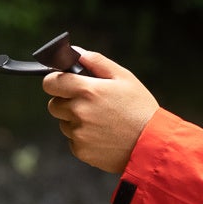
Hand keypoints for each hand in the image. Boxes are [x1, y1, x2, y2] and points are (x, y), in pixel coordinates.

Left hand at [43, 48, 158, 173]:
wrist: (151, 144)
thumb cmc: (140, 108)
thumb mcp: (124, 78)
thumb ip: (97, 62)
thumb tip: (77, 53)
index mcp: (87, 90)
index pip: (50, 83)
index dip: (55, 82)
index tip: (64, 85)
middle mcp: (78, 111)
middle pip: (54, 104)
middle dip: (66, 102)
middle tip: (89, 105)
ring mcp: (78, 133)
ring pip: (64, 123)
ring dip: (75, 121)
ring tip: (101, 122)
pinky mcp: (81, 150)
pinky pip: (73, 140)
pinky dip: (83, 138)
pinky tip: (103, 135)